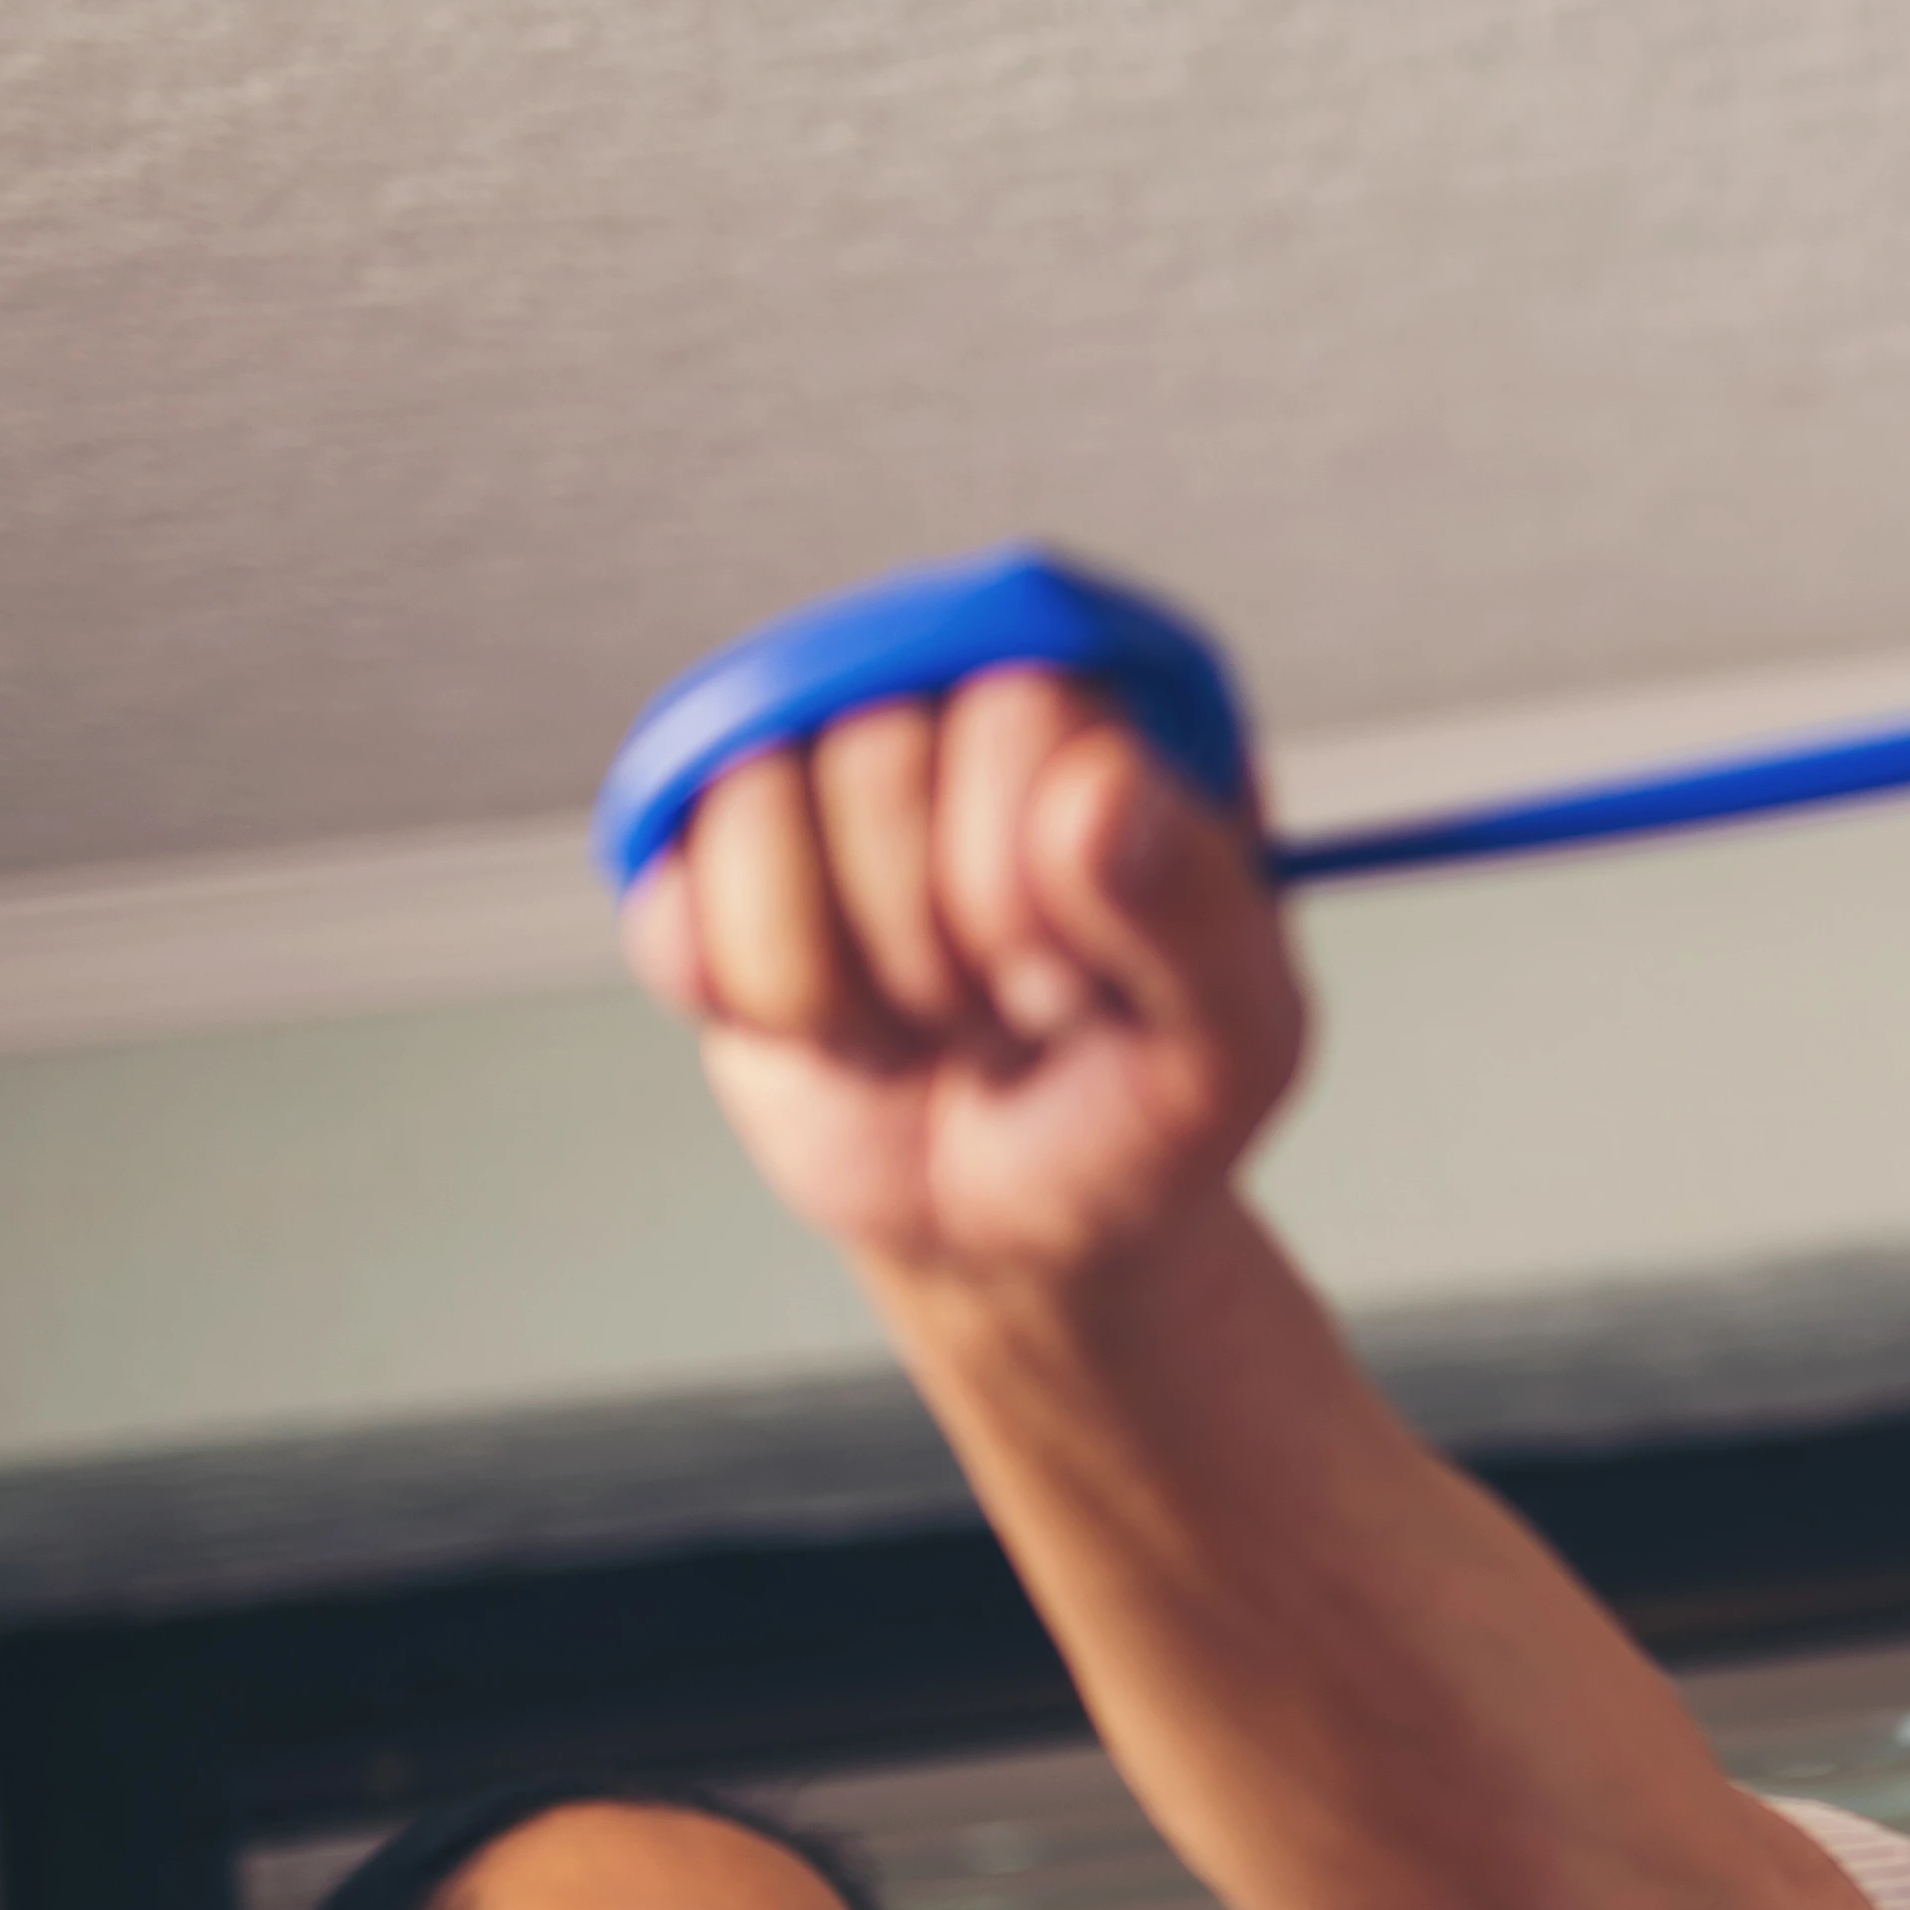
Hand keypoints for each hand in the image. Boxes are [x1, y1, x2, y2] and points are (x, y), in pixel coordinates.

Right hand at [619, 666, 1310, 1300]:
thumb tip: (1101, 786)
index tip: (1082, 975)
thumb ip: (1199, 911)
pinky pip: (676, 903)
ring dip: (856, 986)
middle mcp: (948, 690)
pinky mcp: (710, 857)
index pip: (1021, 701)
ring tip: (932, 1016)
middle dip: (947, 945)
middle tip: (1008, 1005)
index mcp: (1105, 700)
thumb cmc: (1140, 1105)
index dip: (1035, 877)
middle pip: (876, 755)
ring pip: (756, 815)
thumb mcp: (1233, 1038)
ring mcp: (814, 761)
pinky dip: (766, 1006)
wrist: (1026, 1220)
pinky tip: (838, 1030)